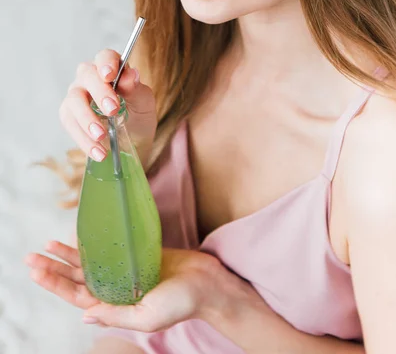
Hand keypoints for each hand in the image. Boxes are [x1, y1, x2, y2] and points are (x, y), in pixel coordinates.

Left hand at [25, 242, 224, 331]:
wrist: (207, 283)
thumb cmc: (181, 303)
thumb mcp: (147, 316)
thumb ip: (117, 314)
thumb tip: (85, 316)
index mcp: (117, 307)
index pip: (77, 296)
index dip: (55, 284)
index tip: (36, 271)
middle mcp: (117, 290)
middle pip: (78, 279)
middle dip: (54, 269)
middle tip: (31, 257)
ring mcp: (126, 272)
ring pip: (90, 264)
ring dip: (68, 256)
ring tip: (47, 245)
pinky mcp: (136, 256)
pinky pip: (109, 250)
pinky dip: (93, 244)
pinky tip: (80, 237)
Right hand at [59, 49, 156, 163]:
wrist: (133, 142)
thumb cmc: (138, 115)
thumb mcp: (144, 104)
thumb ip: (136, 89)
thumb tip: (130, 75)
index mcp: (111, 68)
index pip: (105, 57)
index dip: (106, 63)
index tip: (109, 75)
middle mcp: (90, 77)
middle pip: (87, 76)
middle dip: (99, 93)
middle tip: (112, 111)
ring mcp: (77, 95)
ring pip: (74, 100)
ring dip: (87, 120)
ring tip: (102, 137)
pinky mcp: (69, 116)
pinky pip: (70, 124)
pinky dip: (83, 140)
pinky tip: (98, 152)